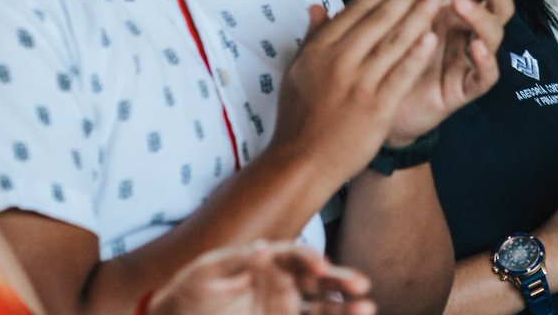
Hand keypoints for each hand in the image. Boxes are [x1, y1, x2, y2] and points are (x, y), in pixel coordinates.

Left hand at [149, 241, 375, 314]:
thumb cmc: (191, 292)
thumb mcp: (208, 271)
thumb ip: (237, 260)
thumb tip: (265, 249)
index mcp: (268, 263)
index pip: (296, 256)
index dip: (310, 258)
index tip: (321, 267)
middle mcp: (283, 285)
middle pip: (319, 280)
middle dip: (341, 280)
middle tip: (360, 285)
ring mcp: (285, 311)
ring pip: (323, 309)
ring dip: (345, 309)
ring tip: (367, 309)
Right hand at [270, 0, 442, 185]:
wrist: (302, 163)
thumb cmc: (299, 118)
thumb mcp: (297, 71)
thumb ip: (312, 37)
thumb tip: (317, 7)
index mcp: (320, 49)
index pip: (356, 11)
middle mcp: (339, 61)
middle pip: (379, 19)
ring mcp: (359, 84)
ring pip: (394, 41)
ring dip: (418, 14)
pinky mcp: (376, 107)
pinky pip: (402, 74)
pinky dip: (417, 54)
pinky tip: (433, 36)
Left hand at [383, 0, 512, 145]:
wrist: (378, 100)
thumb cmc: (394, 52)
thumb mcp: (400, 13)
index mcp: (456, 13)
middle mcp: (468, 34)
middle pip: (498, 8)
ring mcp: (469, 61)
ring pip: (493, 38)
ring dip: (482, 18)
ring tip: (462, 5)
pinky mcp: (464, 89)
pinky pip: (485, 76)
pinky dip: (485, 61)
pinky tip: (475, 47)